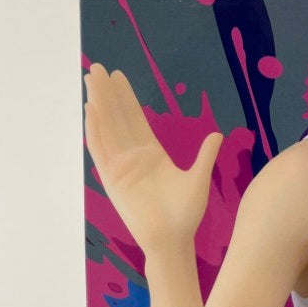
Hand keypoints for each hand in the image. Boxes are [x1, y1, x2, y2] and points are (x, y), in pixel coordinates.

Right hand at [84, 64, 221, 254]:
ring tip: (90, 80)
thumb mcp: (198, 179)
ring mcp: (120, 166)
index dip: (126, 97)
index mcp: (151, 154)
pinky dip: (95, 130)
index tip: (118, 76)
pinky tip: (91, 109)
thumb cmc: (186, 215)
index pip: (135, 118)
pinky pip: (101, 150)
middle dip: (108, 93)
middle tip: (97, 67)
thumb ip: (204, 155)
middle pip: (117, 117)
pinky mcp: (112, 179)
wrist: (173, 239)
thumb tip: (217, 134)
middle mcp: (133, 157)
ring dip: (98, 103)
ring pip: (106, 128)